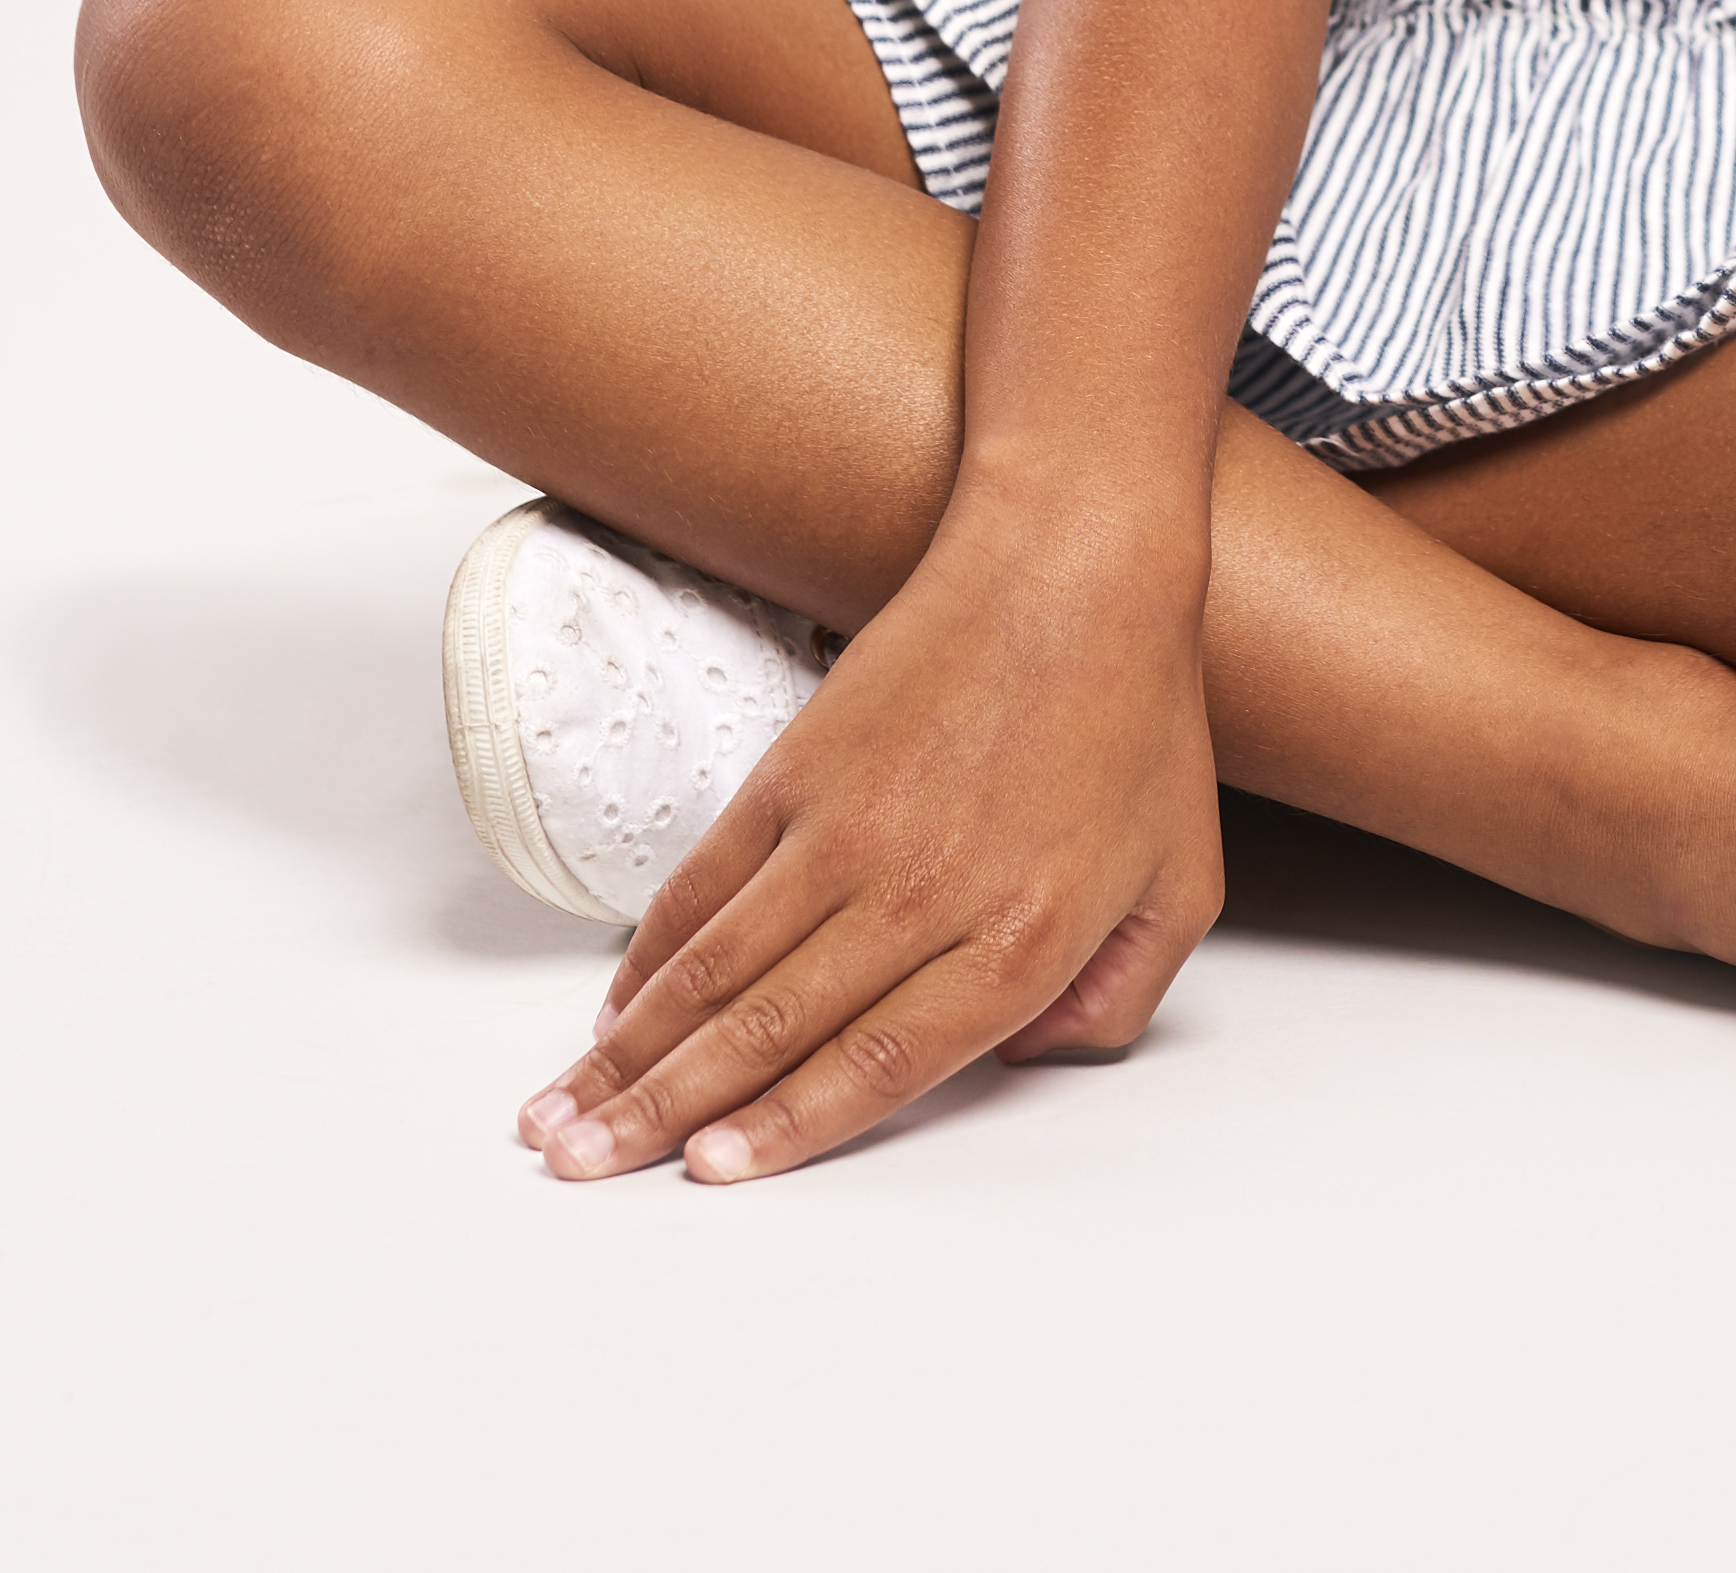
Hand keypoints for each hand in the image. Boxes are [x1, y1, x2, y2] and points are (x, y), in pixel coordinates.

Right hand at [519, 521, 1223, 1183]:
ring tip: (555, 1119)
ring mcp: (844, 828)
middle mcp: (920, 894)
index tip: (709, 1175)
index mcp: (1018, 937)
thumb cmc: (1139, 721)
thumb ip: (1114, 999)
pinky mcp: (796, 772)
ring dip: (627, 1054)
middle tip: (578, 1170)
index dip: (785, 1129)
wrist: (1072, 560)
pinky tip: (613, 1013)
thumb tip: (1016, 1059)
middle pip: (770, 1030)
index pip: (880, 1065)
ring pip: (715, 968)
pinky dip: (652, 957)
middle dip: (664, 1116)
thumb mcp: (1181, 885)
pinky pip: (704, 884)